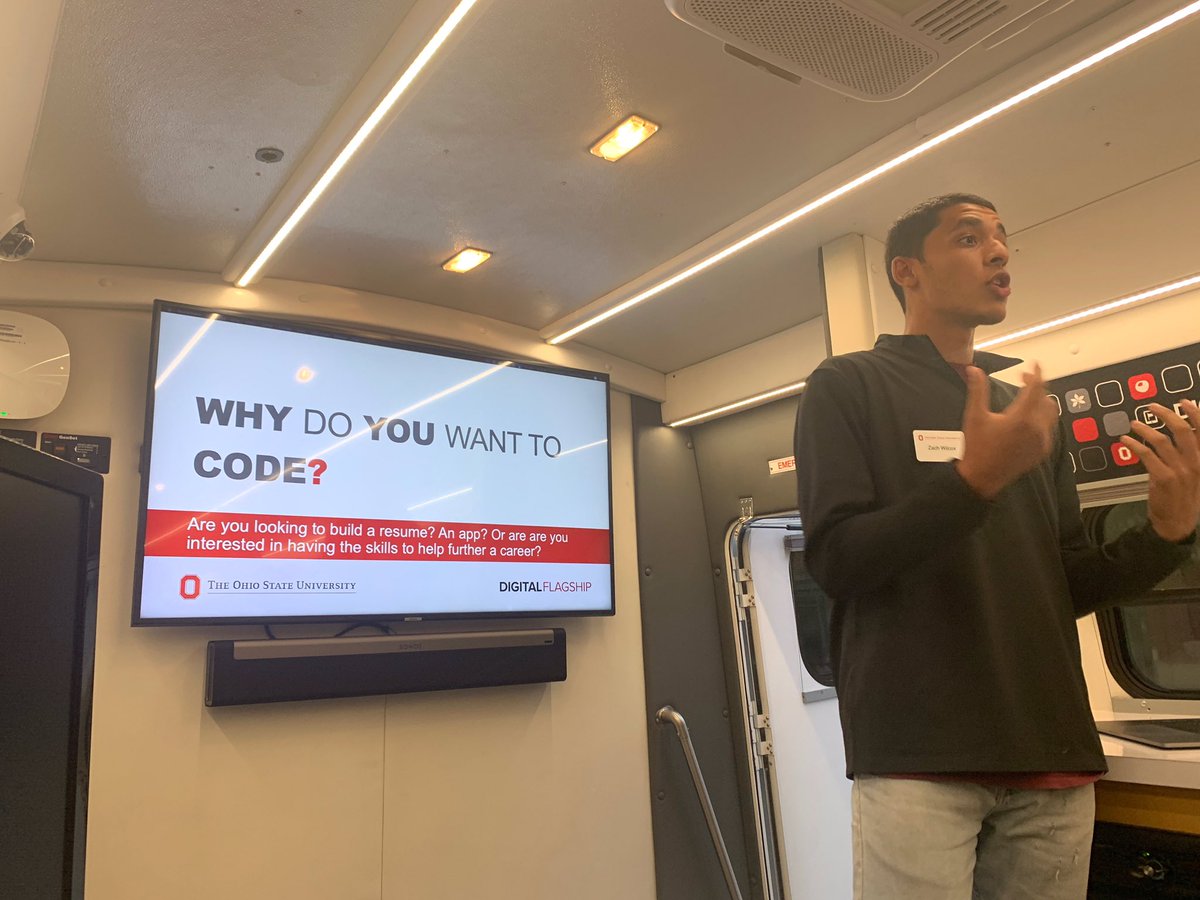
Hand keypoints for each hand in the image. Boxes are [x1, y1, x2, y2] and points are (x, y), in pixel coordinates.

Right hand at [956, 364, 1057, 499]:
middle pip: (1046, 398)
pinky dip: (1043, 418)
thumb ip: (978, 390)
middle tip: (1023, 379)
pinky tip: (1029, 418)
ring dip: (1042, 401)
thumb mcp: (975, 416)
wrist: (982, 477)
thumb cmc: (976, 447)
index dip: (1036, 373)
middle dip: (1037, 386)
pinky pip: (1049, 428)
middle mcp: (1037, 429)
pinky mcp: (1043, 451)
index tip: (1034, 364)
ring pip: (1051, 413)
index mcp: (1021, 418)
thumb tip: (974, 369)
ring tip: (1028, 398)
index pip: (1036, 388)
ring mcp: (1042, 441)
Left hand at [1120, 399, 1199, 541]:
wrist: (1178, 522)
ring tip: (1133, 424)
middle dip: (1165, 414)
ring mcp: (1180, 470)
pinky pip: (1147, 455)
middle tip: (1151, 407)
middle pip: (1181, 430)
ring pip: (1161, 440)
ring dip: (1144, 429)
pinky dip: (1134, 445)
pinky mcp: (1163, 477)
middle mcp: (1196, 462)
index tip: (1183, 402)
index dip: (1195, 413)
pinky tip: (1125, 442)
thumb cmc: (1185, 496)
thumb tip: (1181, 431)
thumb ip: (1191, 453)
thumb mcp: (1196, 473)